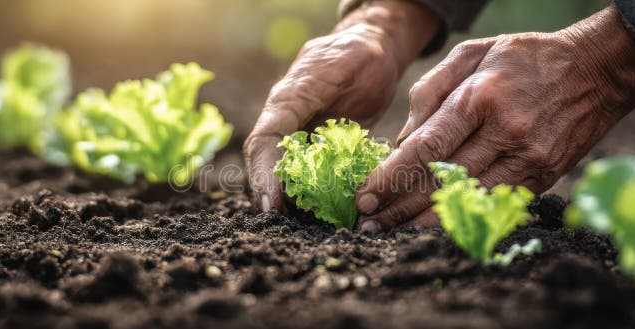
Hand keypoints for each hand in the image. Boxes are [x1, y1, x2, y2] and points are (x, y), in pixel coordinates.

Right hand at [245, 1, 439, 210]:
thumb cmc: (357, 52)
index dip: (265, 173)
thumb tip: (291, 107)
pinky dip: (308, 192)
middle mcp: (285, 118)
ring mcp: (298, 132)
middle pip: (265, 161)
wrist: (370, 47)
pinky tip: (319, 213)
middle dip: (268, 193)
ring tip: (297, 226)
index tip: (271, 203)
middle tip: (279, 224)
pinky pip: (304, 171)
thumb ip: (320, 86)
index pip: (266, 140)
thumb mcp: (343, 63)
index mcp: (287, 99)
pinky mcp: (314, 143)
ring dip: (286, 197)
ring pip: (281, 170)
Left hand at [355, 5, 634, 231]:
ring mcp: (527, 158)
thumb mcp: (473, 54)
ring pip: (466, 199)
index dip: (391, 177)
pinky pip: (494, 203)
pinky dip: (462, 217)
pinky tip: (435, 226)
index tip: (365, 194)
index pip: (425, 148)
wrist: (598, 70)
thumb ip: (430, 92)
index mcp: (480, 97)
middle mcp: (504, 132)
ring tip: (391, 231)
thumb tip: (401, 140)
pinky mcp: (543, 176)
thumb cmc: (525, 58)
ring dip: (424, 219)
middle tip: (368, 220)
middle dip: (398, 205)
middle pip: (440, 179)